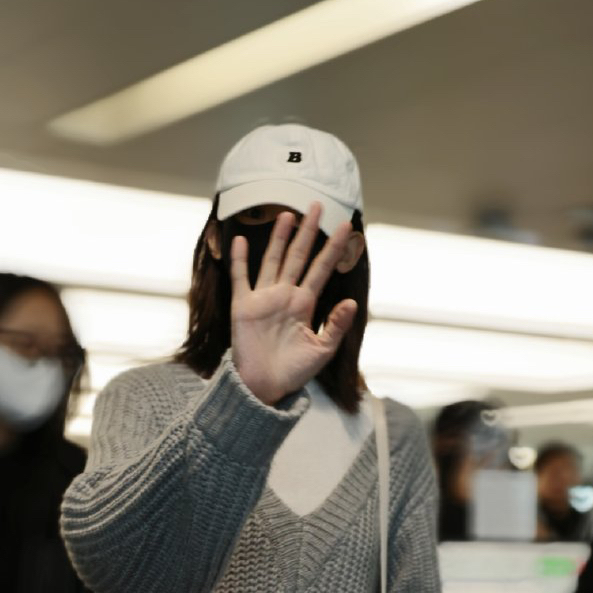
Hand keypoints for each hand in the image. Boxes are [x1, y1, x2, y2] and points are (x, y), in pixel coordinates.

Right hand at [230, 205, 357, 405]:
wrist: (264, 387)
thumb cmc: (293, 371)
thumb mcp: (321, 351)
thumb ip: (336, 326)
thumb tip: (352, 302)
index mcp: (305, 304)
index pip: (322, 269)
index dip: (333, 248)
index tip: (346, 227)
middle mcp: (285, 295)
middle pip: (299, 256)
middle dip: (309, 231)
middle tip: (318, 205)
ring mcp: (264, 298)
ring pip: (273, 260)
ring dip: (279, 238)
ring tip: (288, 215)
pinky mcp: (243, 306)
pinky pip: (241, 278)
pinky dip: (240, 260)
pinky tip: (240, 240)